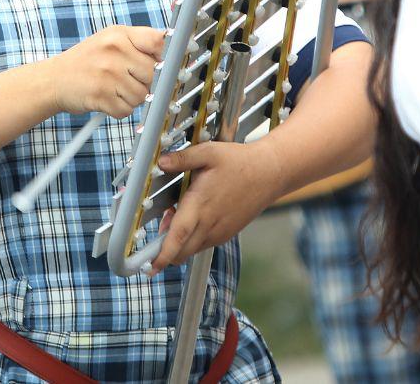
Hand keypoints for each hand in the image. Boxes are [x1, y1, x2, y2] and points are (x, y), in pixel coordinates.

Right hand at [44, 25, 163, 117]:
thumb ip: (140, 43)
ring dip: (131, 99)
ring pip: (142, 95)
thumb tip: (173, 54)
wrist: (53, 79)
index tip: (167, 66)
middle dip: (145, 83)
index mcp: (120, 34)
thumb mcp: (110, 40)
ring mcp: (107, 73)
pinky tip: (108, 99)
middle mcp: (114, 51)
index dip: (166, 57)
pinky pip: (127, 110)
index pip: (159, 42)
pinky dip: (119, 110)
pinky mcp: (101, 96)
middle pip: (153, 74)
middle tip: (128, 81)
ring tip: (114, 89)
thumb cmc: (87, 61)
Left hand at [146, 140, 284, 273]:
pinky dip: (193, 239)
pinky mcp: (226, 234)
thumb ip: (183, 158)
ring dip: (179, 242)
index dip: (162, 254)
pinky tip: (196, 216)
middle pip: (181, 252)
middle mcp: (209, 224)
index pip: (178, 237)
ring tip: (180, 214)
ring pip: (192, 249)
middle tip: (162, 226)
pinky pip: (203, 244)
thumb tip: (161, 161)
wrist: (269, 173)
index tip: (150, 267)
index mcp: (201, 206)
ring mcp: (219, 232)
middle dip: (165, 250)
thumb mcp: (209, 152)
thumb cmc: (240, 162)